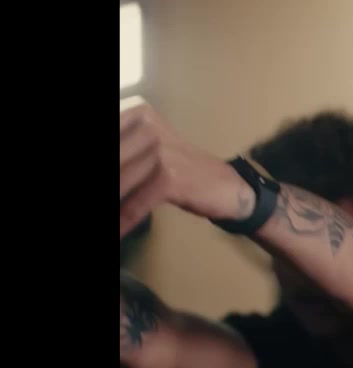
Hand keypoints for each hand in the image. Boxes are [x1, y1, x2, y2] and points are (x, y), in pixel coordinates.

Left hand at [119, 103, 253, 238]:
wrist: (226, 187)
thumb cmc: (184, 170)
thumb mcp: (149, 149)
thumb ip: (123, 151)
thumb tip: (110, 166)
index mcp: (138, 113)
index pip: (107, 132)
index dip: (108, 163)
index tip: (115, 184)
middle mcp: (147, 126)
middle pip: (112, 159)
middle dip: (111, 184)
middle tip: (88, 202)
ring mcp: (159, 150)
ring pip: (116, 184)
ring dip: (113, 206)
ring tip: (112, 222)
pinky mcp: (169, 177)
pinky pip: (133, 205)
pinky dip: (122, 222)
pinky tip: (118, 232)